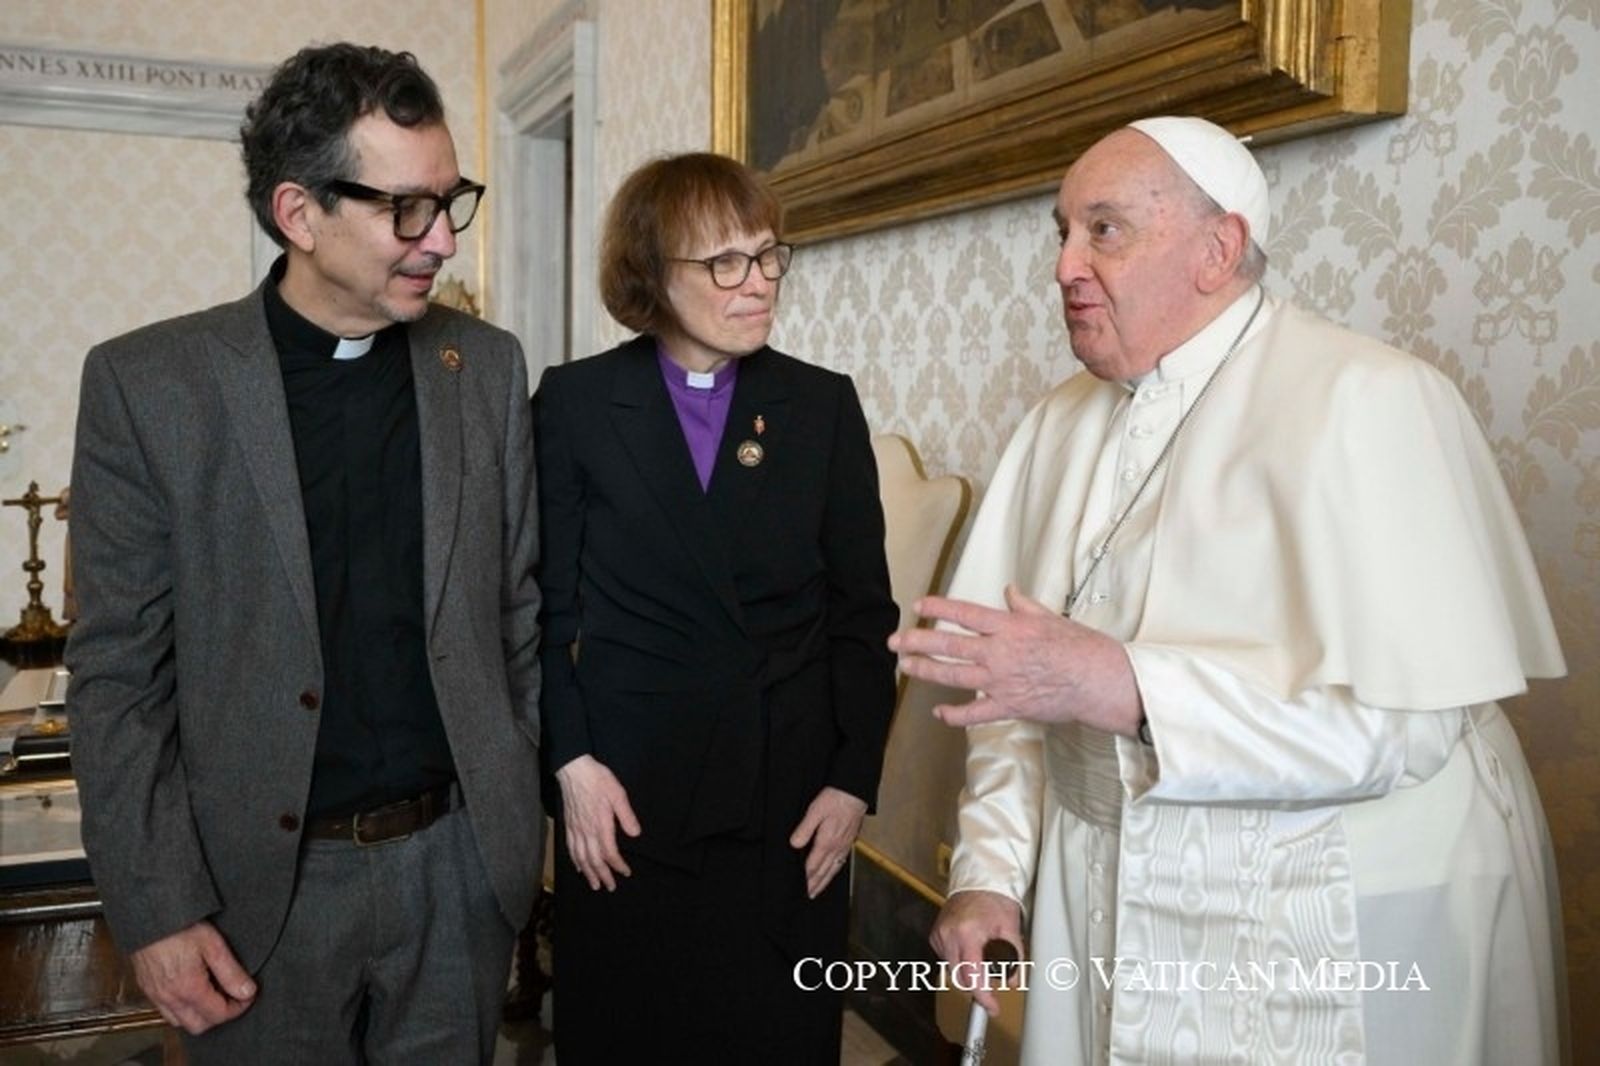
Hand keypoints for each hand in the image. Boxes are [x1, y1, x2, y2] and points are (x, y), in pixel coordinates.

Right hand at [129, 920, 255, 1033]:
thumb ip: (231, 973)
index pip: (218, 1015)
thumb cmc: (179, 926)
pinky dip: (182, 1009)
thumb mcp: (213, 945)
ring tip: (213, 994)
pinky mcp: (147, 988)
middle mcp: (169, 997)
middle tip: (233, 997)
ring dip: (199, 1015)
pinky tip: (192, 991)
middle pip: (199, 1026)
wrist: (150, 916)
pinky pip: (165, 1011)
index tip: (247, 995)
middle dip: (219, 1016)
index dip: (238, 1008)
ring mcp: (156, 995)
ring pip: (180, 1021)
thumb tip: (247, 992)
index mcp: (188, 988)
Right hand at [556, 754, 641, 890]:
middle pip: (594, 860)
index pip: (609, 852)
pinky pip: (570, 848)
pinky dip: (575, 860)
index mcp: (600, 825)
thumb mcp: (618, 793)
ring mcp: (575, 829)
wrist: (573, 770)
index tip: (626, 872)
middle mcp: (586, 831)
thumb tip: (635, 834)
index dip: (618, 865)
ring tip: (594, 885)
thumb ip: (626, 815)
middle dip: (603, 875)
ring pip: (581, 857)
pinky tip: (578, 867)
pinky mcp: (568, 825)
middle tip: (610, 887)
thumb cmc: (598, 780)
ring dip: (588, 873)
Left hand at [789, 786, 867, 898]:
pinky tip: (833, 872)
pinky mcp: (849, 841)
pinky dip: (835, 871)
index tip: (798, 886)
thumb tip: (794, 845)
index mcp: (827, 842)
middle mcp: (836, 847)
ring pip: (833, 869)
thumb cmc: (835, 799)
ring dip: (825, 881)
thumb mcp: (815, 811)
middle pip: (824, 871)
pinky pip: (842, 862)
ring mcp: (844, 845)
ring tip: (818, 890)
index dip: (805, 877)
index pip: (813, 865)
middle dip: (815, 884)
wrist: (854, 792)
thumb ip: (804, 829)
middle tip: (808, 895)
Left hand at [889, 585, 1141, 733]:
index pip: (965, 613)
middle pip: (950, 645)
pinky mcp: (1009, 706)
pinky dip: (954, 714)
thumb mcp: (1050, 617)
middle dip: (918, 641)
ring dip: (926, 671)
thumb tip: (1008, 591)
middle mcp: (1000, 652)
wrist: (1099, 681)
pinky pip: (975, 713)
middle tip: (895, 640)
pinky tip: (939, 712)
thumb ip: (1023, 605)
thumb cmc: (1080, 647)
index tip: (918, 606)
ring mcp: (1002, 681)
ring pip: (955, 676)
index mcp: (1009, 627)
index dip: (938, 608)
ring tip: (905, 666)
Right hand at [929, 890, 1024, 1015]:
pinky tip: (969, 950)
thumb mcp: (1010, 927)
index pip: (972, 975)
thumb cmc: (994, 900)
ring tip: (981, 959)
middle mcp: (948, 935)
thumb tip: (1012, 980)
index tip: (991, 1007)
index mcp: (967, 933)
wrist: (978, 880)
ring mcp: (939, 934)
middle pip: (960, 977)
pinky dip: (958, 961)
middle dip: (976, 984)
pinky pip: (946, 959)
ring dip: (967, 972)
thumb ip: (1013, 955)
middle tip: (992, 982)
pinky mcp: (935, 934)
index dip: (983, 996)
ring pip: (951, 970)